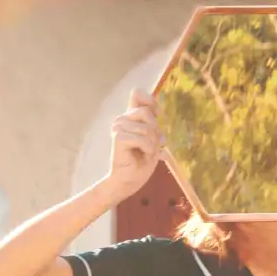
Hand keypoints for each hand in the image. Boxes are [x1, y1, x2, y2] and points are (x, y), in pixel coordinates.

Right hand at [104, 88, 161, 202]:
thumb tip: (159, 114)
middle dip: (154, 131)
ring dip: (152, 143)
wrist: (129, 181)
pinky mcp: (118, 137)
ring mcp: (118, 127)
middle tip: (153, 145)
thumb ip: (153, 125)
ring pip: (146, 127)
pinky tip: (142, 156)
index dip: (151, 101)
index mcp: (130, 116)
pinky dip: (147, 149)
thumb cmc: (141, 161)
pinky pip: (142, 139)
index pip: (137, 94)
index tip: (159, 115)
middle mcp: (122, 119)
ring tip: (146, 152)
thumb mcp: (153, 139)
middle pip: (145, 112)